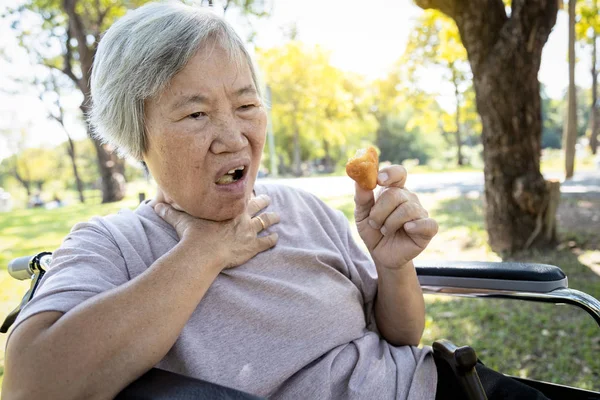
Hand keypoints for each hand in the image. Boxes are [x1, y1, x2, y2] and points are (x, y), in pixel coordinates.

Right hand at [153, 194, 279, 270]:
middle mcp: (242, 217)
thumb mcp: (181, 219)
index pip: (240, 195)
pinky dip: (272, 240)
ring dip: (272, 219)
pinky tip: (276, 238)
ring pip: (266, 222)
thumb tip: (154, 206)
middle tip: (268, 198)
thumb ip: (169, 212)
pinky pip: (267, 242)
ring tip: (278, 217)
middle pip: (257, 205)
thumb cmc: (193, 234)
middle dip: (264, 201)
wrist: (204, 252)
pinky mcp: (253, 247)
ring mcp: (249, 232)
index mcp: (228, 207)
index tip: (249, 189)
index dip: (246, 192)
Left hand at [354, 165, 437, 269]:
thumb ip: (361, 198)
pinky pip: (427, 223)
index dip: (390, 174)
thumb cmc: (373, 231)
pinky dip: (415, 226)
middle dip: (380, 211)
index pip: (398, 173)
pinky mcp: (428, 228)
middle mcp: (409, 198)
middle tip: (374, 223)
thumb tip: (359, 181)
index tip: (379, 181)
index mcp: (394, 190)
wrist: (381, 254)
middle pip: (396, 194)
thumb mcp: (362, 215)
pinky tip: (407, 229)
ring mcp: (420, 213)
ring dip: (390, 223)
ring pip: (407, 209)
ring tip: (385, 231)